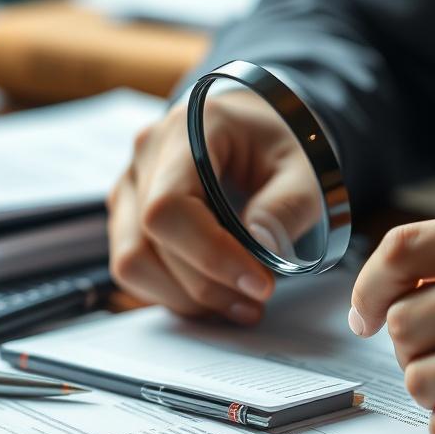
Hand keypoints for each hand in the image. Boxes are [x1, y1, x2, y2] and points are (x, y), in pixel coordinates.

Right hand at [108, 90, 319, 323]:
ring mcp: (130, 186)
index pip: (170, 206)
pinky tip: (216, 293)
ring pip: (132, 263)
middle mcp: (146, 156)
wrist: (255, 130)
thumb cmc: (277, 144)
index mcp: (188, 131)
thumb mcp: (305, 167)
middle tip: (259, 299)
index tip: (259, 284)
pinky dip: (174, 293)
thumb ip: (289, 205)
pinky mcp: (128, 217)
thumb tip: (262, 248)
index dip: (210, 255)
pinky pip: (135, 269)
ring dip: (187, 297)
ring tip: (238, 303)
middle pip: (152, 240)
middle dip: (209, 285)